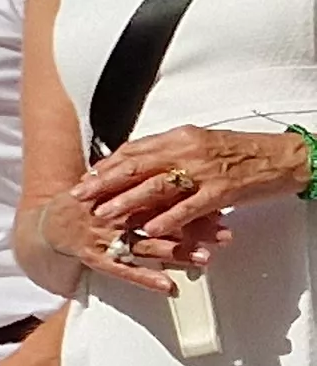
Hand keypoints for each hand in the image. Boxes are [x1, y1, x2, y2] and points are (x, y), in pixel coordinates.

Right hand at [35, 183, 208, 294]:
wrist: (45, 224)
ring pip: (146, 244)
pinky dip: (145, 278)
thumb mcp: (110, 185)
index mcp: (120, 190)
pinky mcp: (93, 256)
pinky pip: (122, 269)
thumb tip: (180, 174)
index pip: (164, 191)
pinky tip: (168, 286)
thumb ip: (140, 182)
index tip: (222, 203)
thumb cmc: (84, 206)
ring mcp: (103, 235)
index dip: (194, 198)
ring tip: (205, 259)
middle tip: (225, 234)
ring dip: (177, 252)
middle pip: (162, 217)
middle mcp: (114, 212)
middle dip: (195, 226)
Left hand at [81, 125, 311, 242]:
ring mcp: (205, 171)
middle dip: (105, 182)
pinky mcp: (222, 191)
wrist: (285, 157)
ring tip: (104, 214)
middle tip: (80, 195)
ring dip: (127, 201)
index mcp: (181, 137)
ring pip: (158, 186)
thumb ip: (171, 151)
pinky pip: (189, 206)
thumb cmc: (243, 152)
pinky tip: (148, 228)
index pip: (136, 150)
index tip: (87, 176)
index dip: (109, 165)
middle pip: (138, 166)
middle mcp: (189, 150)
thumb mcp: (201, 143)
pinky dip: (168, 218)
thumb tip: (139, 161)